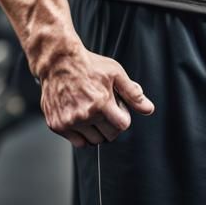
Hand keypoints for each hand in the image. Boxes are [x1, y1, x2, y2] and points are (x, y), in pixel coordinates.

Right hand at [39, 47, 154, 146]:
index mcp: (101, 102)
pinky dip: (82, 135)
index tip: (118, 109)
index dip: (123, 116)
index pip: (122, 125)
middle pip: (109, 136)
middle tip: (106, 111)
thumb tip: (148, 109)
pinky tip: (82, 119)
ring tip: (93, 114)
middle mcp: (85, 115)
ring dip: (97, 132)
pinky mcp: (57, 125)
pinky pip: (77, 142)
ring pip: (93, 142)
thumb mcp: (115, 73)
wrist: (58, 62)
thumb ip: (132, 93)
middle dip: (112, 125)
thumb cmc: (88, 65)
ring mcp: (69, 122)